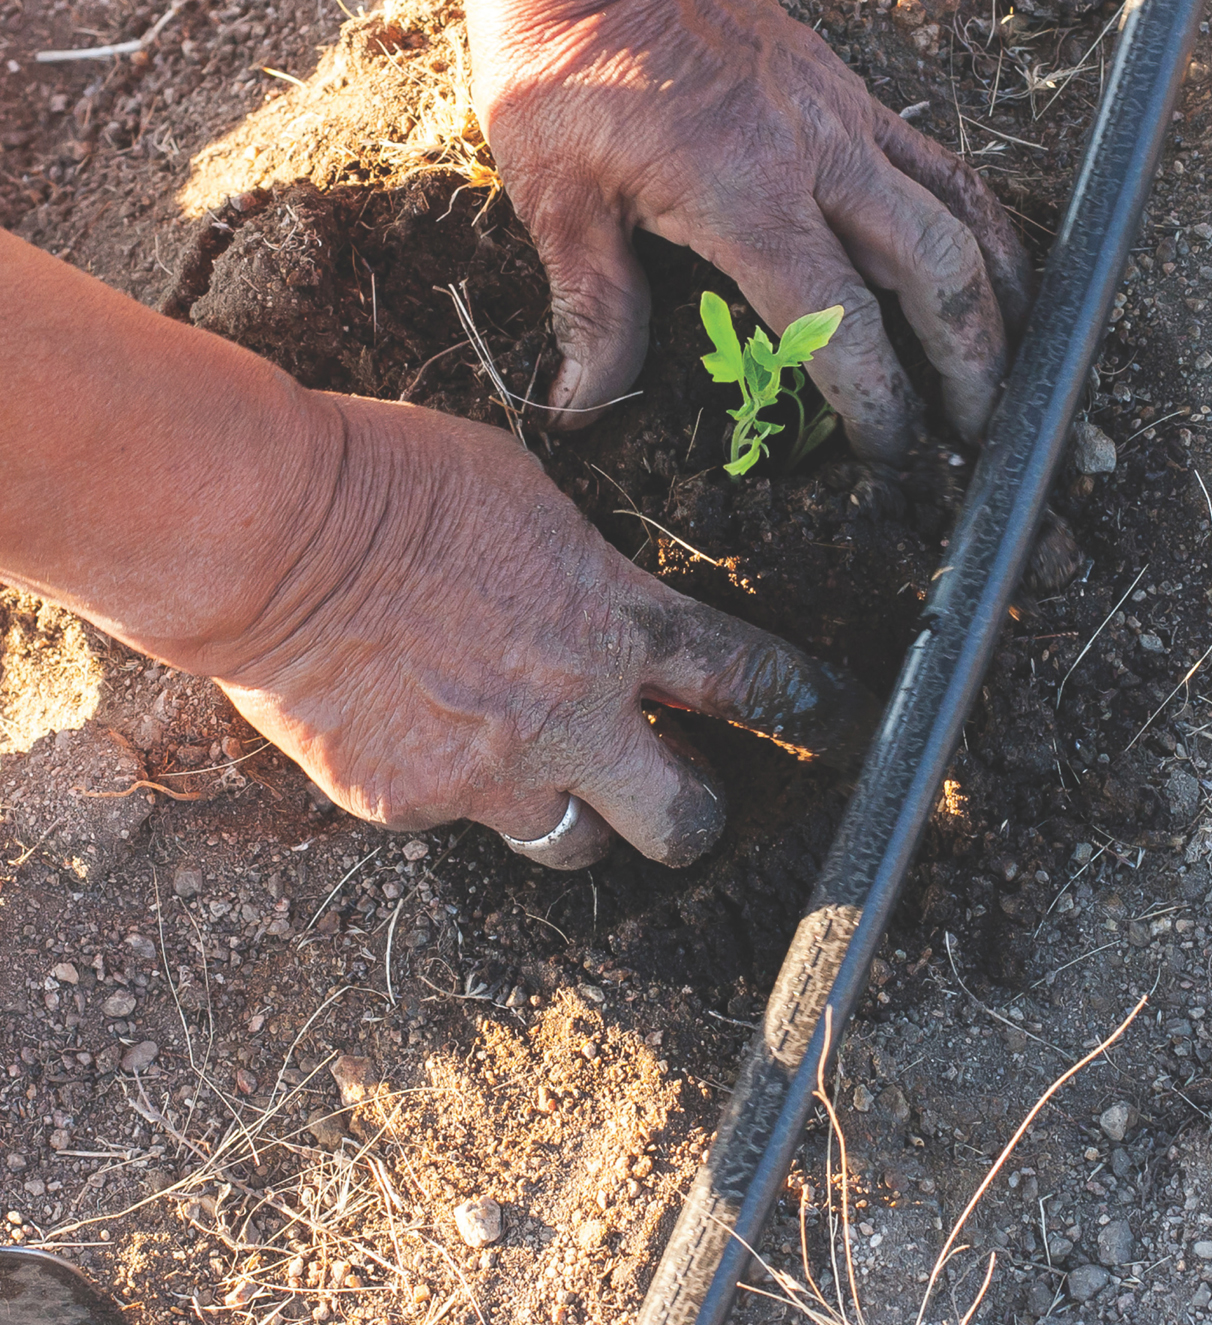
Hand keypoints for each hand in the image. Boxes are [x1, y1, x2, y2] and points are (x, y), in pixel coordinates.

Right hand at [0, 233, 870, 873]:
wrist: (272, 538)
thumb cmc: (396, 482)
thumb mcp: (528, 500)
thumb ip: (584, 574)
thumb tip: (598, 603)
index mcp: (614, 622)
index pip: (748, 680)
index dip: (803, 707)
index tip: (826, 721)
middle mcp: (573, 714)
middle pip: (685, 818)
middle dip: (694, 811)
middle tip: (680, 790)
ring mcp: (491, 773)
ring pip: (573, 841)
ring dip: (577, 816)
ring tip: (545, 773)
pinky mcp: (411, 806)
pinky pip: (460, 819)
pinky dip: (455, 789)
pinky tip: (419, 735)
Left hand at [450, 0, 1031, 464]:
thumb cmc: (563, 62)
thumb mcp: (556, 195)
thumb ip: (591, 309)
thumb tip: (581, 407)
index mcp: (745, 194)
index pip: (841, 321)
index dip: (874, 399)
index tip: (885, 452)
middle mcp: (817, 157)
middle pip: (936, 271)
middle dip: (971, 363)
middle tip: (976, 434)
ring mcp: (846, 118)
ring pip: (962, 214)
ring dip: (998, 299)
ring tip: (1012, 369)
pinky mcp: (852, 94)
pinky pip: (944, 165)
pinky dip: (983, 224)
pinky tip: (992, 270)